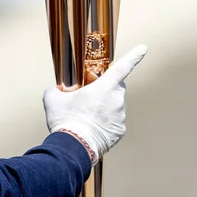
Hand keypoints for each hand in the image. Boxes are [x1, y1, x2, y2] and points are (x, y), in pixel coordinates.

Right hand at [43, 44, 147, 163]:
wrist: (74, 147)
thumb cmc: (65, 120)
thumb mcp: (53, 99)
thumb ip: (56, 90)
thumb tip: (55, 91)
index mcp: (105, 87)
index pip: (122, 67)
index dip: (133, 56)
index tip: (143, 49)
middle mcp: (117, 100)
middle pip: (115, 87)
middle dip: (105, 88)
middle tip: (89, 94)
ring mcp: (120, 116)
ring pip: (114, 105)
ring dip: (104, 106)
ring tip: (86, 116)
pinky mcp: (120, 131)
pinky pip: (114, 121)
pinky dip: (105, 122)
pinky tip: (92, 127)